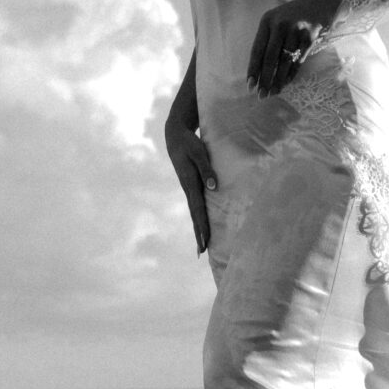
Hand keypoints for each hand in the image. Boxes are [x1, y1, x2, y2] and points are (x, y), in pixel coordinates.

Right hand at [166, 115, 216, 254]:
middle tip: (202, 252)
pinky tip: (202, 225)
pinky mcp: (191, 185)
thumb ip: (207, 169)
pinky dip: (199, 217)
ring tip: (202, 245)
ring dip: (198, 228)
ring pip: (195, 212)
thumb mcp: (199, 153)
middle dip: (199, 234)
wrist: (175, 136)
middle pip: (195, 215)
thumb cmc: (189, 143)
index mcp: (190, 183)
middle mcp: (188, 189)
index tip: (205, 240)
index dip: (202, 225)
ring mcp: (189, 188)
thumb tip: (214, 188)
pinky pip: (196, 205)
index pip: (197, 209)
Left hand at [247, 0, 343, 96]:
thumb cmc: (297, 15)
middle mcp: (280, 24)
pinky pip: (298, 59)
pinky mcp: (310, 36)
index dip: (253, 68)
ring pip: (284, 61)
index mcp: (267, 20)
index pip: (257, 49)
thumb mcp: (279, 21)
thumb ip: (269, 40)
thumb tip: (259, 70)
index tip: (250, 85)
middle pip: (269, 57)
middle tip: (261, 94)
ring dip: (278, 79)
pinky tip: (287, 82)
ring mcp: (296, 29)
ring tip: (274, 92)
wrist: (323, 1)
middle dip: (265, 78)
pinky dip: (292, 73)